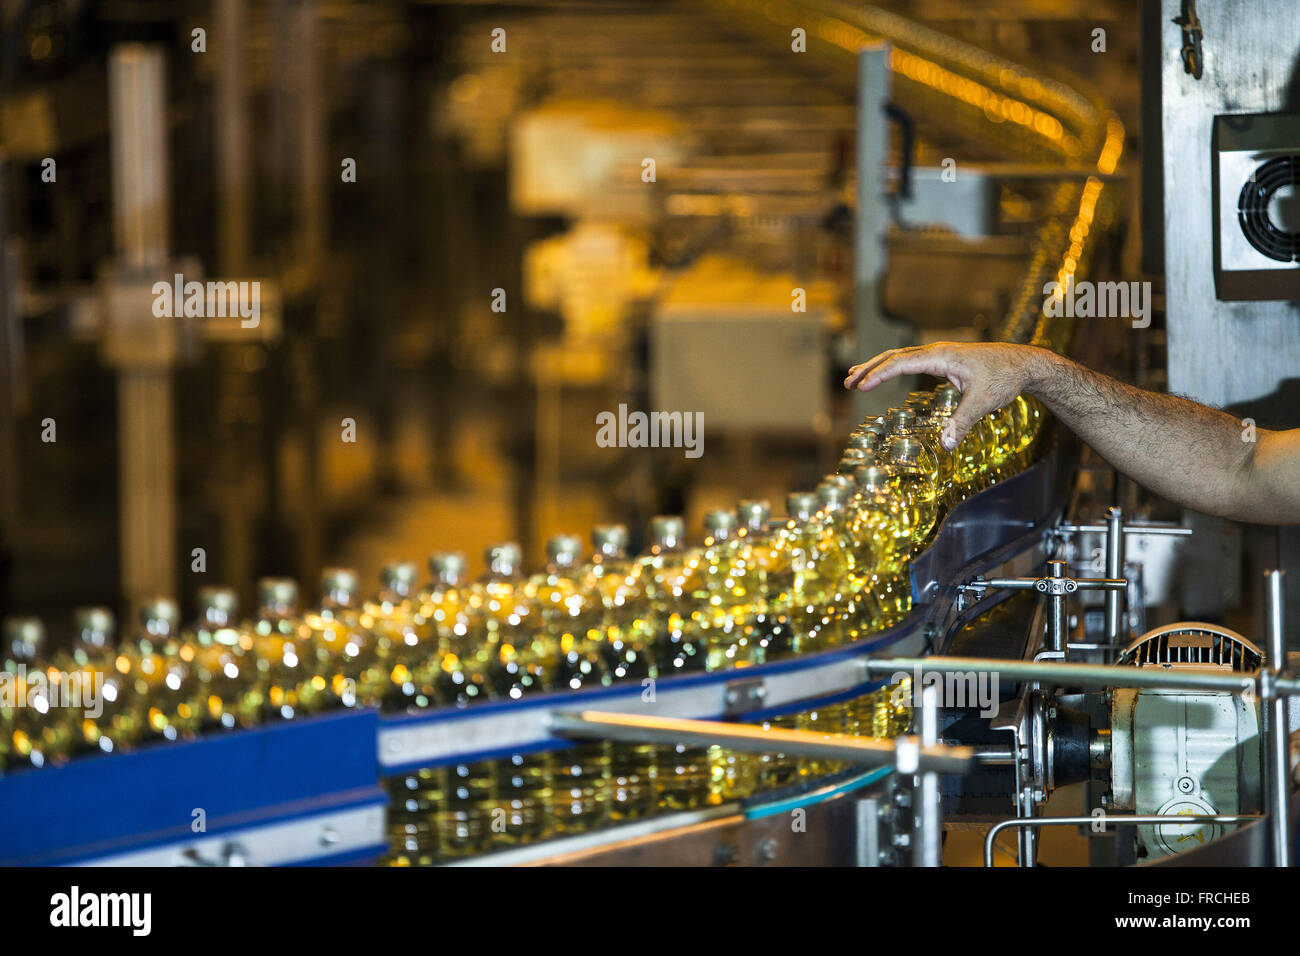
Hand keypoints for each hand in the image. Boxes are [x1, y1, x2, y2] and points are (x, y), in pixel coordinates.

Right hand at [843, 342, 1050, 450]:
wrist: (1023, 364)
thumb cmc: (1004, 379)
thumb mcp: (982, 402)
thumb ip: (962, 422)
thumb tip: (944, 446)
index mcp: (941, 356)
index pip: (901, 363)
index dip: (879, 374)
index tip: (861, 386)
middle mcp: (936, 352)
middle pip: (894, 356)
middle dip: (869, 368)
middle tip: (847, 382)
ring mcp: (939, 355)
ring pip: (900, 357)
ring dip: (877, 366)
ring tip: (855, 378)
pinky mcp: (943, 361)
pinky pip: (910, 361)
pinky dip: (892, 368)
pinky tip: (884, 375)